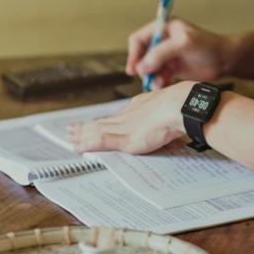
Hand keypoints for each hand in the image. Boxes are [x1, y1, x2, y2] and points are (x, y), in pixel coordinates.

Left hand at [66, 81, 192, 153]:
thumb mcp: (173, 112)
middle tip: (72, 129)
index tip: (96, 123)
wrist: (182, 106)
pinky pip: (100, 141)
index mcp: (140, 106)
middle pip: (103, 121)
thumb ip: (168, 120)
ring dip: (82, 135)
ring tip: (70, 136)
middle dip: (87, 126)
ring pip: (97, 130)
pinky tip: (78, 148)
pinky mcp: (125, 138)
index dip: (105, 120)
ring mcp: (125, 125)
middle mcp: (129, 114)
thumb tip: (175, 126)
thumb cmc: (184, 108)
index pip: (117, 115)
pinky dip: (87, 145)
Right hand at [126, 17, 233, 89]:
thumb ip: (161, 53)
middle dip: (143, 68)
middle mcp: (164, 41)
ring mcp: (168, 55)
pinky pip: (159, 76)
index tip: (133, 68)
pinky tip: (163, 85)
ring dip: (151, 77)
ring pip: (150, 68)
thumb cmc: (208, 46)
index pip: (139, 39)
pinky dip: (158, 82)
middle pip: (142, 55)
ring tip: (159, 84)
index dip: (133, 53)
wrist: (225, 60)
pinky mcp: (173, 68)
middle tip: (146, 78)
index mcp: (164, 28)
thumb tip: (142, 66)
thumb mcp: (183, 44)